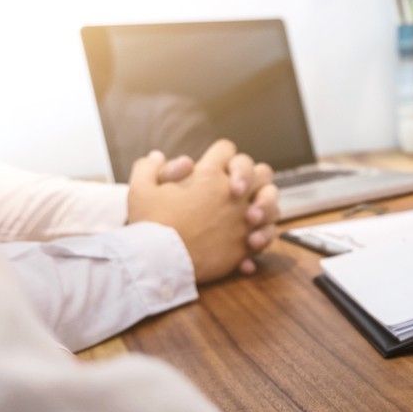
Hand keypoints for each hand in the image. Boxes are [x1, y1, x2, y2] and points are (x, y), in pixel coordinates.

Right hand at [128, 140, 254, 282]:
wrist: (160, 262)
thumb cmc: (150, 223)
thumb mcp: (140, 190)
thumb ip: (148, 168)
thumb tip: (157, 156)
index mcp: (208, 174)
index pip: (226, 149)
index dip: (220, 155)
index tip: (213, 166)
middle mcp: (232, 193)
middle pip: (260, 171)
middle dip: (251, 176)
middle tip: (238, 188)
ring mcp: (243, 218)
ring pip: (272, 201)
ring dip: (264, 204)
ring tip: (250, 214)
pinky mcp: (246, 243)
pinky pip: (268, 234)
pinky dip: (262, 236)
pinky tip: (249, 240)